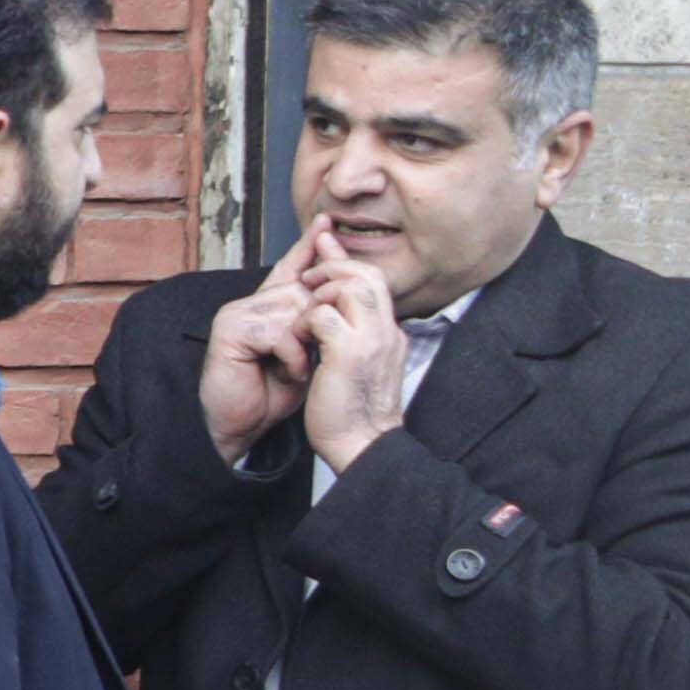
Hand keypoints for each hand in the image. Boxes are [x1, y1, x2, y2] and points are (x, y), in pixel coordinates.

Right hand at [200, 239, 328, 469]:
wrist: (240, 426)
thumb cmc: (271, 394)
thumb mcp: (305, 353)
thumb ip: (314, 322)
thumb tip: (339, 296)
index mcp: (267, 307)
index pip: (292, 268)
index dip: (309, 245)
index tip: (328, 222)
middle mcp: (249, 304)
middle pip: (301, 291)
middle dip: (317, 322)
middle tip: (311, 354)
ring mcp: (236, 314)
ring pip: (293, 309)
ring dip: (305, 343)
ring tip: (297, 367)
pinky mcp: (230, 330)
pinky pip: (280, 330)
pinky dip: (291, 355)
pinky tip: (285, 373)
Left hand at [301, 252, 414, 475]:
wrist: (361, 445)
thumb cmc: (351, 411)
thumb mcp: (356, 366)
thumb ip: (351, 338)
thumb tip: (331, 318)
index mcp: (389, 334)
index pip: (374, 282)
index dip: (346, 262)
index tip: (324, 244)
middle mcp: (386, 332)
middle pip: (368, 275)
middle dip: (333, 267)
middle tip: (306, 278)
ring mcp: (371, 340)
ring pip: (351, 286)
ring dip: (320, 292)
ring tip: (303, 311)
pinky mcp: (349, 353)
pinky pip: (322, 315)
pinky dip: (305, 319)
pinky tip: (299, 339)